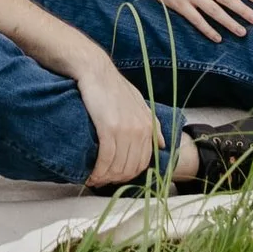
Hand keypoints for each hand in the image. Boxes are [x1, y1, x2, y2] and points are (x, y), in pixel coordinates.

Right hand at [73, 51, 167, 186]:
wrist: (96, 71)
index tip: (115, 178)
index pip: (143, 163)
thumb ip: (151, 123)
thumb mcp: (138, 102)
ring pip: (117, 166)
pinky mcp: (108, 128)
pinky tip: (91, 174)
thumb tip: (161, 144)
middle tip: (102, 181)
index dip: (129, 175)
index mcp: (148, 126)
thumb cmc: (113, 87)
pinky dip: (98, 171)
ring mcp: (125, 130)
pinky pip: (105, 159)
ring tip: (94, 179)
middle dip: (116, 179)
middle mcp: (140, 130)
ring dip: (105, 178)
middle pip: (130, 168)